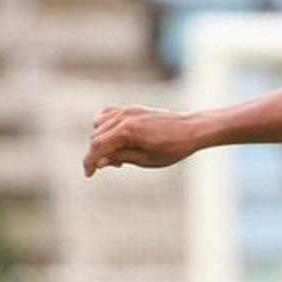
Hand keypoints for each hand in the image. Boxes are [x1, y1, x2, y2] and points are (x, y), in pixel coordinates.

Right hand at [84, 106, 202, 175]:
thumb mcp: (147, 160)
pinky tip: (117, 138)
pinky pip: (108, 114)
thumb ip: (120, 158)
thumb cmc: (174, 147)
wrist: (192, 129)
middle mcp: (124, 116)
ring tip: (120, 153)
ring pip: (98, 124)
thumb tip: (99, 161)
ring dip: (101, 139)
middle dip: (98, 153)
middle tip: (116, 165)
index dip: (89, 162)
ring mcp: (127, 109)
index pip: (97, 146)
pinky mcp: (132, 107)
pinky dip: (106, 126)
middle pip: (96, 136)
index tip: (89, 174)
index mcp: (127, 130)